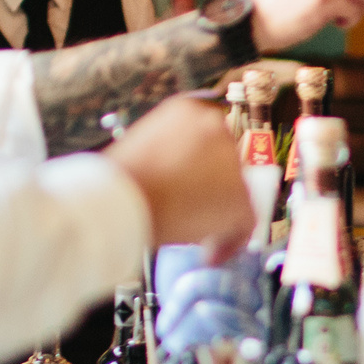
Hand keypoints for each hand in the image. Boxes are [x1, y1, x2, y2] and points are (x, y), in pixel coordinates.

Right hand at [105, 96, 250, 261]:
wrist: (119, 200)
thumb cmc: (119, 181)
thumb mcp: (142, 150)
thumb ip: (169, 155)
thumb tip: (181, 178)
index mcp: (188, 111)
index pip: (208, 140)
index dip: (202, 169)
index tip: (192, 186)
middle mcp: (214, 127)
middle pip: (226, 165)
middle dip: (211, 190)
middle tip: (192, 212)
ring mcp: (231, 161)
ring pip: (236, 193)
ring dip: (218, 215)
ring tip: (194, 234)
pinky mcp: (239, 195)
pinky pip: (244, 223)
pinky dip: (229, 241)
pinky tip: (210, 252)